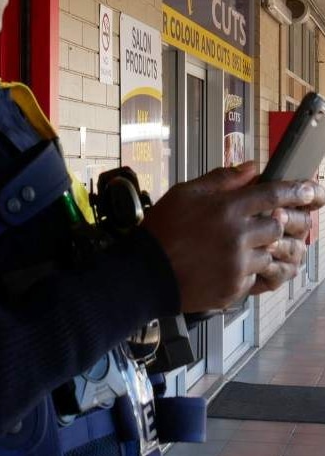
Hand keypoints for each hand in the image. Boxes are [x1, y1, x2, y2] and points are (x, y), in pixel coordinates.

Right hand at [142, 162, 324, 314]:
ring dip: (266, 248)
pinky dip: (252, 271)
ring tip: (253, 247)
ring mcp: (239, 264)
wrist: (146, 273)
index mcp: (227, 208)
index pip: (274, 195)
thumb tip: (250, 168)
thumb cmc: (162, 232)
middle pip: (279, 226)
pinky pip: (258, 277)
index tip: (312, 191)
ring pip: (271, 253)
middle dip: (280, 222)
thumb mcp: (186, 193)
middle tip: (276, 222)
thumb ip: (222, 180)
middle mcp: (238, 236)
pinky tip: (237, 265)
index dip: (298, 191)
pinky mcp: (235, 287)